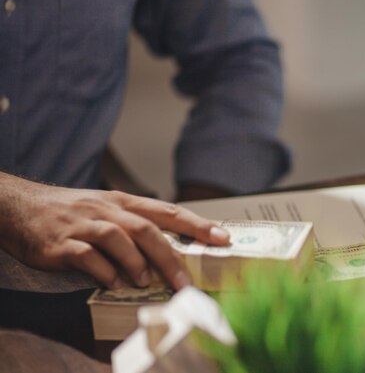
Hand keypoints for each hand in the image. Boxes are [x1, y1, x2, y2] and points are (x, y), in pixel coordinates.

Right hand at [0, 173, 230, 289]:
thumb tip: (169, 251)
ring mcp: (84, 224)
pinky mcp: (61, 243)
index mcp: (124, 203)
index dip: (198, 225)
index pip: (169, 212)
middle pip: (146, 229)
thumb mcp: (108, 210)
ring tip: (145, 282)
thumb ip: (136, 227)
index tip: (223, 238)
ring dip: (136, 262)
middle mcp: (107, 210)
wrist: (20, 206)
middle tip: (185, 282)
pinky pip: (86, 256)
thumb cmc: (73, 211)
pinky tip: (113, 283)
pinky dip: (103, 271)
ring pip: (117, 238)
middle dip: (170, 256)